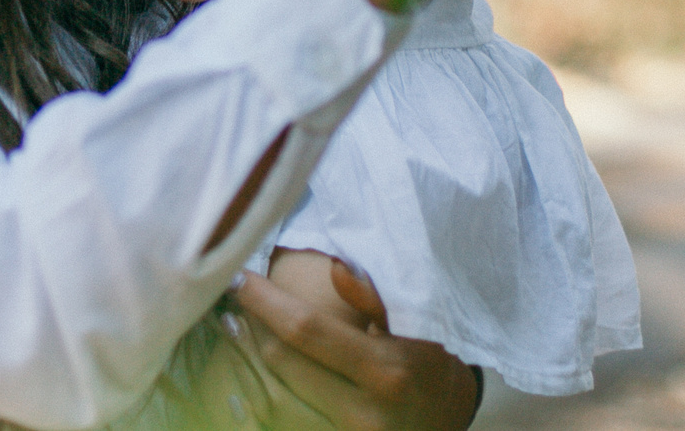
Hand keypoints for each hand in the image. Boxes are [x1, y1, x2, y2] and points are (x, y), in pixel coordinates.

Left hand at [228, 262, 479, 430]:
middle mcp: (363, 413)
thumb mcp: (412, 332)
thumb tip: (334, 269)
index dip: (267, 302)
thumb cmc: (429, 371)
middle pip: (283, 365)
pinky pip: (285, 423)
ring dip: (248, 364)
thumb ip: (371, 301)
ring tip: (233, 333)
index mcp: (385, 371)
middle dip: (253, 328)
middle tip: (233, 302)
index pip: (308, 331)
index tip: (240, 279)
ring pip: (274, 401)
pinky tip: (249, 378)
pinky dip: (263, 400)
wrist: (451, 425)